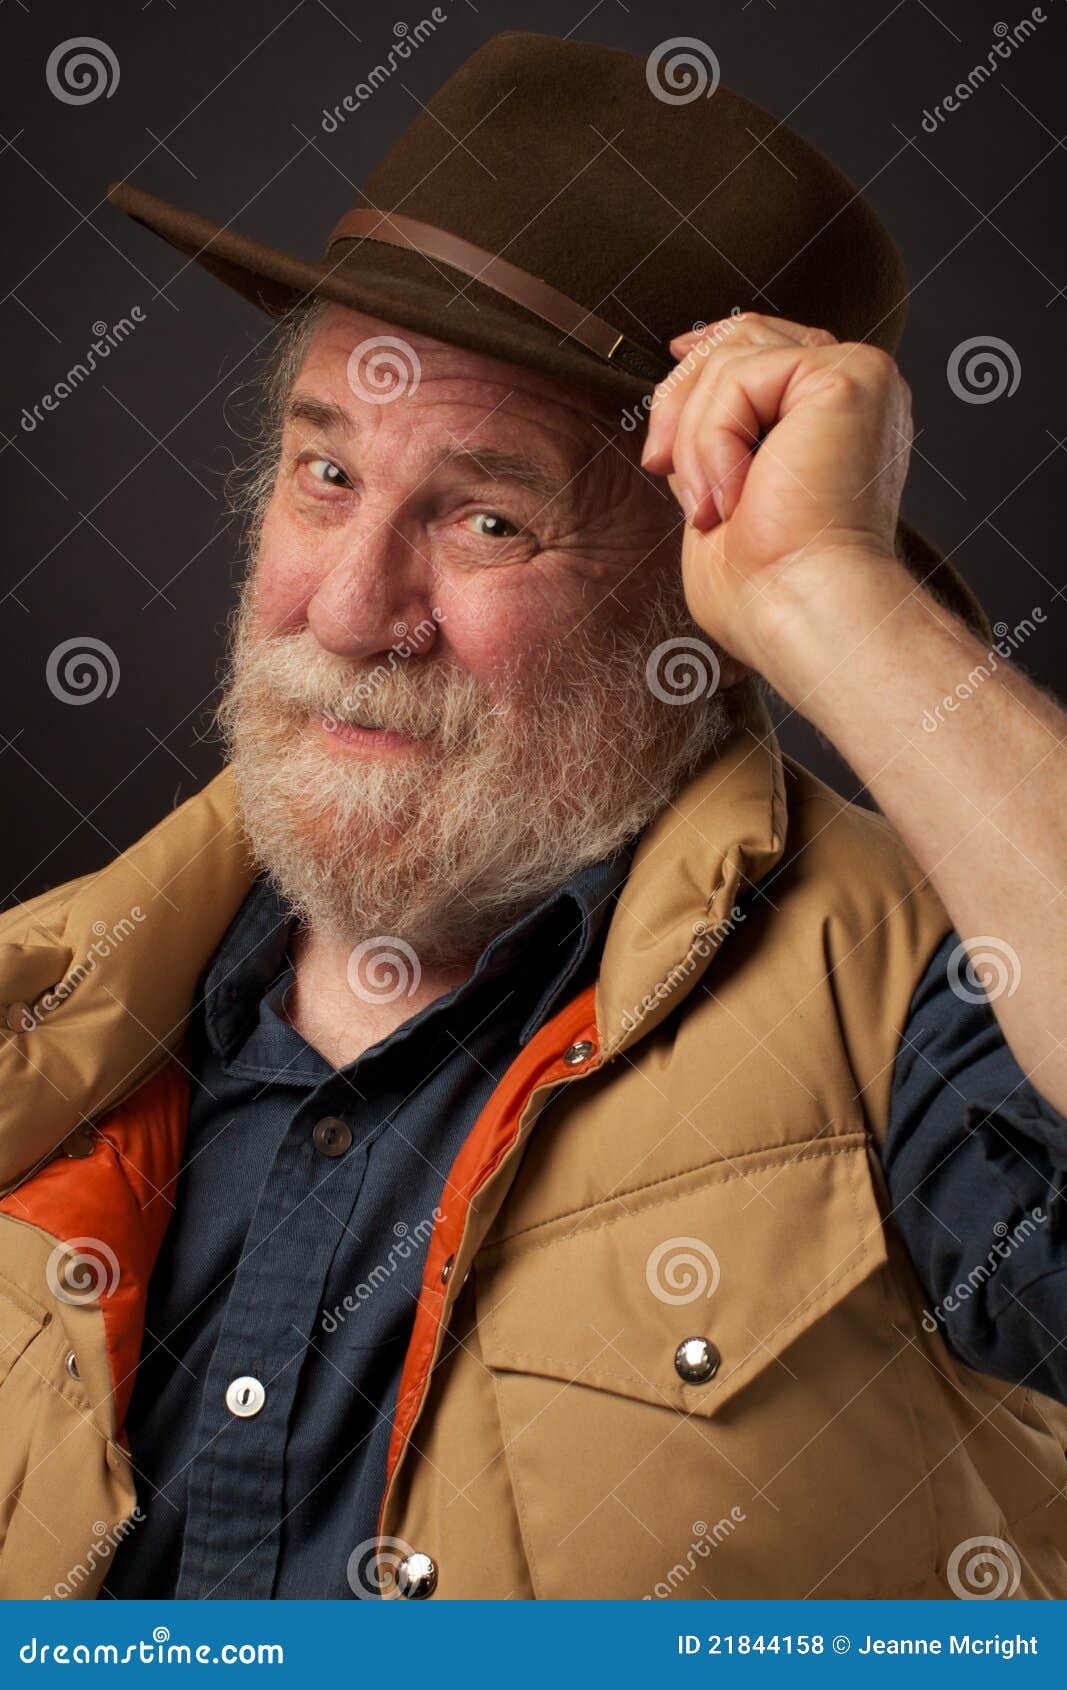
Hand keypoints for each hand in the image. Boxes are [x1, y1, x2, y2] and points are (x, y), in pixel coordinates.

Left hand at [640, 313, 914, 671]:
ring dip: (694, 439)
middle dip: (680, 395)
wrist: (804, 612)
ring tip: (709, 508)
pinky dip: (714, 439)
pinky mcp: (847, 379)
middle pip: (741, 337)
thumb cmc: (768, 587)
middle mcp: (858, 386)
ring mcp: (859, 376)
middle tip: (658, 464)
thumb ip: (711, 441)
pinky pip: (742, 375)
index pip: (766, 344)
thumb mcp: (719, 494)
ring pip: (731, 358)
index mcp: (836, 415)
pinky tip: (732, 496)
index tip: (669, 360)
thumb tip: (677, 403)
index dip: (710, 344)